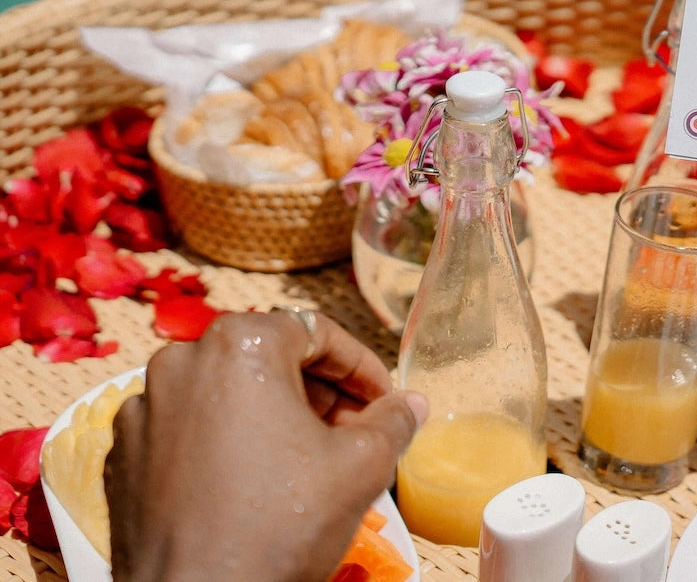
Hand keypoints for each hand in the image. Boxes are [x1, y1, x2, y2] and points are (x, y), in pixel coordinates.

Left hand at [105, 310, 427, 581]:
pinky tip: (253, 480)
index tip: (382, 399)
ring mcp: (144, 409)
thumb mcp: (361, 466)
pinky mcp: (123, 455)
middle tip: (352, 429)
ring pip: (224, 392)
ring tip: (306, 457)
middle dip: (317, 390)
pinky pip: (186, 429)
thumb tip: (410, 405)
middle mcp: (180, 363)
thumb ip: (392, 421)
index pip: (316, 332)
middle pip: (267, 357)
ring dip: (271, 413)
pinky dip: (223, 441)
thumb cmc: (277, 526)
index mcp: (238, 346)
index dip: (360, 367)